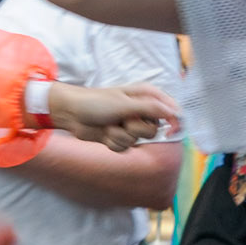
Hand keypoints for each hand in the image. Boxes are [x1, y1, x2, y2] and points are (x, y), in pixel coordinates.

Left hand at [53, 80, 179, 149]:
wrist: (71, 113)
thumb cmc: (96, 102)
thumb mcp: (125, 104)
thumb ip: (151, 108)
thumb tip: (173, 112)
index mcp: (145, 96)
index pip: (170, 109)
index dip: (174, 121)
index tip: (171, 131)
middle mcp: (140, 110)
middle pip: (154, 130)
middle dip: (137, 129)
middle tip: (123, 120)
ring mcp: (129, 124)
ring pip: (138, 140)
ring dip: (121, 135)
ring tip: (109, 125)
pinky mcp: (119, 136)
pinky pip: (125, 147)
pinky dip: (113, 142)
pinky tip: (104, 133)